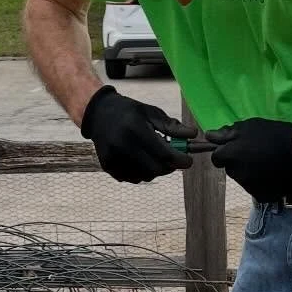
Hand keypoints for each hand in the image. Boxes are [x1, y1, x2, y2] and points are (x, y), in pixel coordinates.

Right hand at [80, 86, 195, 182]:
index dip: (180, 160)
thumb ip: (172, 126)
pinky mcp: (108, 167)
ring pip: (145, 177)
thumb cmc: (129, 112)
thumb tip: (193, 135)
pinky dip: (142, 172)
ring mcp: (113, 158)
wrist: (98, 114)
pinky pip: (133, 178)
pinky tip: (139, 159)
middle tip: (172, 158)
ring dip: (155, 170)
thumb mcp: (152, 113)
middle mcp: (122, 145)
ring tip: (153, 155)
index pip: (164, 154)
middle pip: (156, 169)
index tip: (188, 160)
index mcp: (135, 129)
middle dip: (169, 167)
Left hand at [209, 117, 291, 207]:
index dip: (226, 153)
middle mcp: (236, 173)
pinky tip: (272, 174)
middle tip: (255, 155)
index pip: (217, 158)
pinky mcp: (260, 195)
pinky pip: (255, 188)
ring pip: (243, 179)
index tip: (238, 150)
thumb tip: (209, 135)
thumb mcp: (250, 126)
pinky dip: (261, 183)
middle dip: (238, 162)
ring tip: (266, 164)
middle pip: (230, 169)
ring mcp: (248, 186)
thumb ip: (227, 133)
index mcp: (230, 155)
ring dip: (249, 172)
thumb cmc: (275, 135)